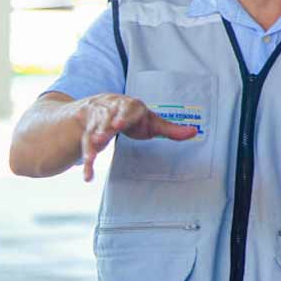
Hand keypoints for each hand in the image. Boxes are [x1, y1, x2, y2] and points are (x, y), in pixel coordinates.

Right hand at [77, 93, 197, 181]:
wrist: (100, 105)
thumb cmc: (132, 117)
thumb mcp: (152, 121)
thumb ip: (171, 129)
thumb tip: (195, 132)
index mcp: (129, 107)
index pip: (126, 110)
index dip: (122, 117)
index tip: (117, 125)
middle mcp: (110, 112)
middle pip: (105, 120)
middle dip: (102, 129)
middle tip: (99, 138)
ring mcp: (96, 123)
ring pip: (92, 133)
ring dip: (90, 146)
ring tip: (90, 159)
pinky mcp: (87, 134)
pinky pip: (85, 147)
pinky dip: (87, 162)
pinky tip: (88, 175)